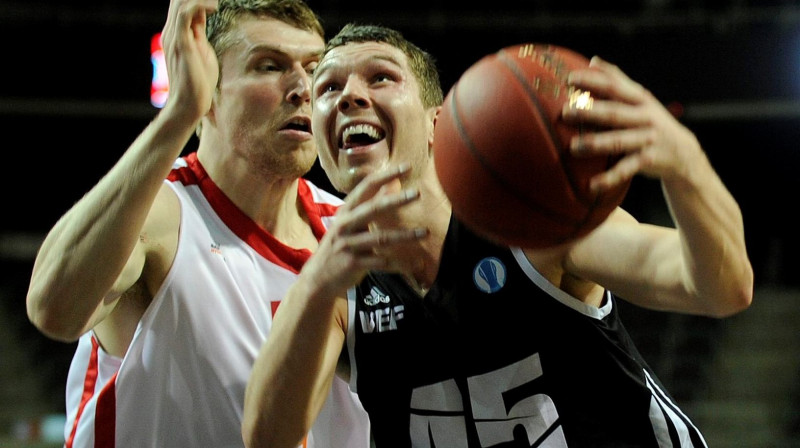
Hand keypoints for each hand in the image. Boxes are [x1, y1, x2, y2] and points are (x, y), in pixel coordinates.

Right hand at [160, 0, 219, 121]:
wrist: (189, 104)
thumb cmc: (198, 82)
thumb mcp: (202, 50)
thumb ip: (199, 32)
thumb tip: (203, 15)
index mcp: (175, 33)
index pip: (180, 4)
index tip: (214, 1)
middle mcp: (171, 32)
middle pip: (178, 0)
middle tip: (215, 0)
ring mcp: (174, 37)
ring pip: (180, 2)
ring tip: (215, 3)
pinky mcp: (181, 44)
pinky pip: (184, 14)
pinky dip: (199, 5)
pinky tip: (213, 8)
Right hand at [299, 165, 428, 298]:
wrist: (318, 278)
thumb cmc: (338, 246)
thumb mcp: (349, 222)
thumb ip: (368, 204)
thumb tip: (388, 183)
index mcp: (346, 211)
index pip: (366, 187)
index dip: (385, 176)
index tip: (405, 167)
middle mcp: (345, 225)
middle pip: (373, 209)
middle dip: (396, 200)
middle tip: (417, 193)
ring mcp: (348, 245)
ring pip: (380, 238)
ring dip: (405, 236)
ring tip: (425, 232)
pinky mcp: (353, 264)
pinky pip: (381, 263)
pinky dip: (399, 265)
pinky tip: (415, 265)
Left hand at [562, 57, 702, 192]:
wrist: (683, 151)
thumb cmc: (650, 120)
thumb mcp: (639, 98)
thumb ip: (618, 80)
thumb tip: (593, 60)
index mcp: (639, 98)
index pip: (615, 86)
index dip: (593, 81)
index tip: (569, 78)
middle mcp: (645, 116)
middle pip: (615, 113)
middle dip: (590, 112)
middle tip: (565, 112)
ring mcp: (647, 139)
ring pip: (619, 142)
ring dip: (596, 144)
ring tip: (572, 147)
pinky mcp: (648, 160)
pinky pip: (626, 170)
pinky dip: (609, 179)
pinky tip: (591, 186)